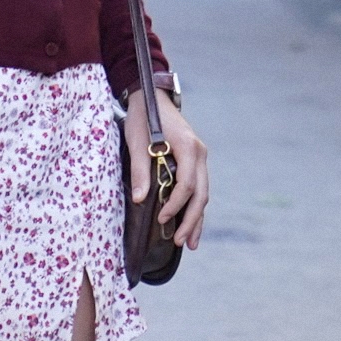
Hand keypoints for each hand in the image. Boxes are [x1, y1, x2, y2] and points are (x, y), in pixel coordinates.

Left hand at [127, 86, 209, 249]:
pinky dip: (195, 207)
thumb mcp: (137, 140)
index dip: (175, 205)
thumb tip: (140, 199)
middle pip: (200, 193)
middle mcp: (199, 153)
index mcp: (188, 147)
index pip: (186, 183)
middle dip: (191, 220)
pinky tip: (190, 226)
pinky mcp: (195, 161)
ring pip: (203, 193)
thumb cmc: (143, 117)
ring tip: (189, 243)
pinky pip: (198, 188)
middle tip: (179, 242)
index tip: (161, 219)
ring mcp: (200, 157)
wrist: (152, 96)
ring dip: (197, 218)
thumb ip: (141, 169)